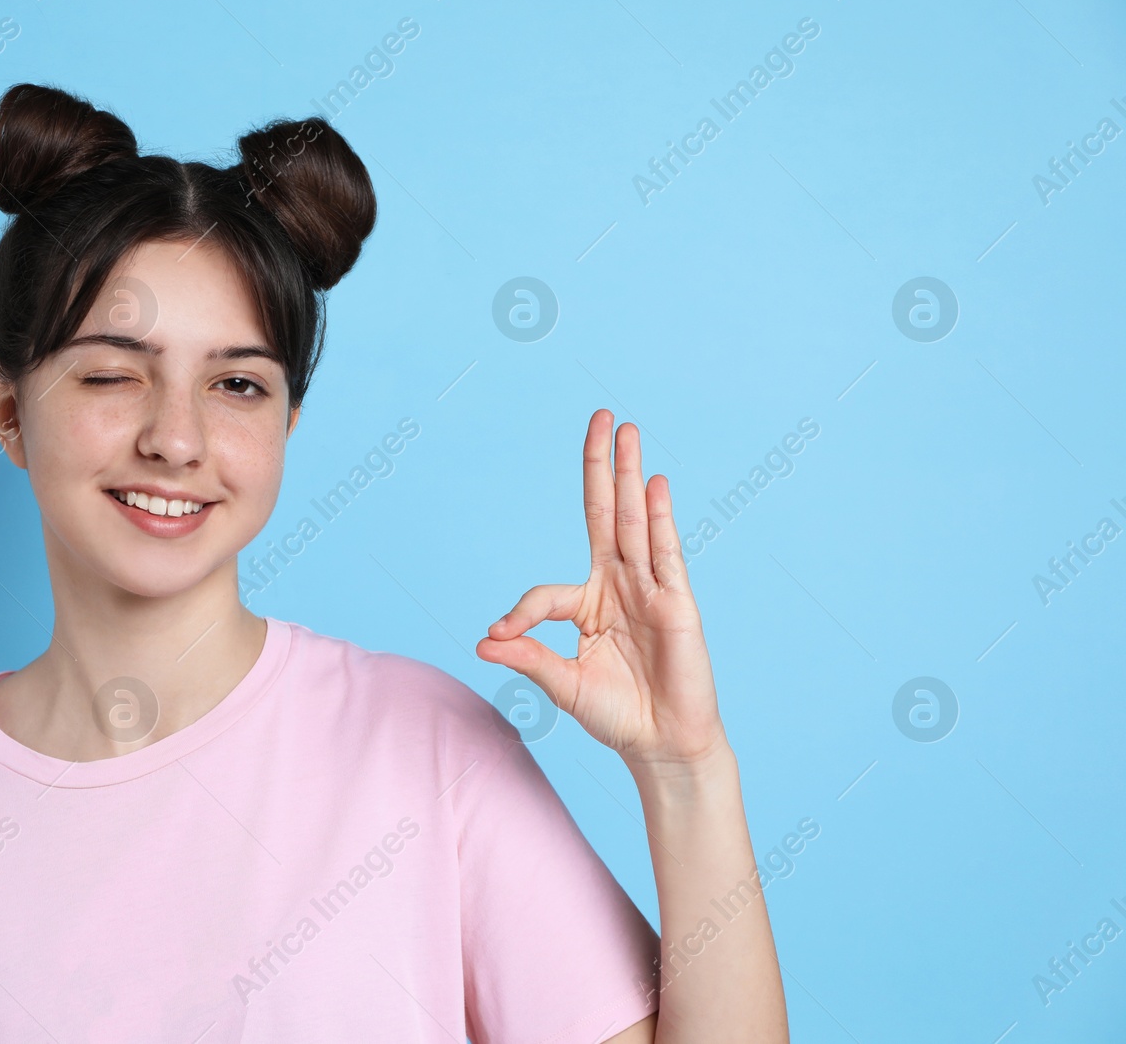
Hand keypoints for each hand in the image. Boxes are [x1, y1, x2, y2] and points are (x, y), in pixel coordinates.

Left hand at [475, 410, 726, 769]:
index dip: (519, 613)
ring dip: (628, 474)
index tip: (499, 636)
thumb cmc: (615, 714)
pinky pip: (664, 552)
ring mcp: (649, 589)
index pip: (545, 593)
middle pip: (605, 515)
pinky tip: (651, 483)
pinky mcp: (676, 602)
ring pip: (634, 522)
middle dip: (600, 467)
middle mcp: (618, 586)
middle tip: (599, 416)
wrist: (662, 743)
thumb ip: (527, 656)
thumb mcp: (561, 684)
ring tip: (625, 429)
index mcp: (586, 605)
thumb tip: (482, 641)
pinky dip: (658, 517)